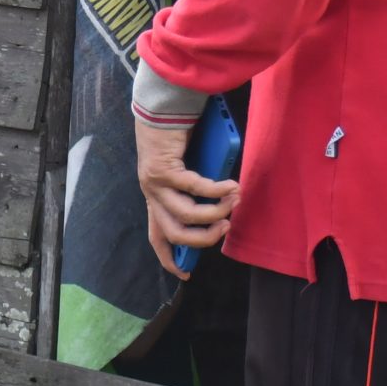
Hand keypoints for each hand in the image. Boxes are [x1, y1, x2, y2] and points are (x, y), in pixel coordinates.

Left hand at [136, 117, 236, 278]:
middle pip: (175, 233)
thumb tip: (222, 205)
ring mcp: (154, 183)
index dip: (170, 259)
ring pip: (186, 214)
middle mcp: (152, 194)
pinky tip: (231, 185)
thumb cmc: (176, 139)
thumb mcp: (184, 171)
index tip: (185, 276)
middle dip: (204, 238)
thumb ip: (195, 190)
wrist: (160, 109)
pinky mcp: (163, 169)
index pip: (157, 237)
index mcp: (155, 199)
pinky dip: (216, 189)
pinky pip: (194, 187)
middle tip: (226, 228)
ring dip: (214, 212)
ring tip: (234, 201)